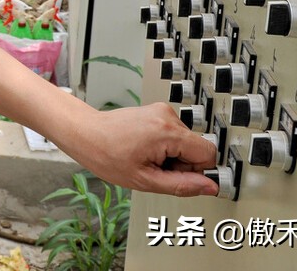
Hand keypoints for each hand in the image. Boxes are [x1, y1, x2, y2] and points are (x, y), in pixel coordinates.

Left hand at [60, 102, 218, 197]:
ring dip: (172, 156)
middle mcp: (167, 116)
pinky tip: (145, 150)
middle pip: (196, 148)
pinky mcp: (157, 112)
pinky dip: (165, 146)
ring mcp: (162, 111)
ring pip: (185, 142)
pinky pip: (174, 134)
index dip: (197, 171)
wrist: (87, 134)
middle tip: (155, 169)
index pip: (208, 153)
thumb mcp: (145, 180)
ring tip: (147, 159)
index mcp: (167, 131)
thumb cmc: (107, 155)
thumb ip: (182, 185)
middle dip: (181, 164)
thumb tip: (210, 186)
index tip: (177, 177)